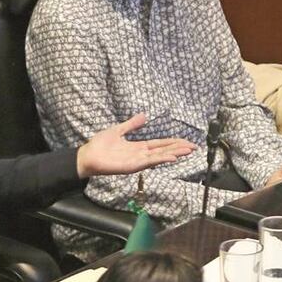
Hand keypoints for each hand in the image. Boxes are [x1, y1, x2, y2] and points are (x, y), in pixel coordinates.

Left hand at [76, 113, 195, 177]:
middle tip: (194, 147)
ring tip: (188, 150)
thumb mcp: (118, 130)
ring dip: (174, 153)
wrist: (87, 155)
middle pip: (164, 151)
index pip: (160, 144)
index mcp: (138, 147)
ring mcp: (137, 161)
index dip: (173, 143)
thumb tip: (144, 115)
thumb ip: (132, 124)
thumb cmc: (99, 145)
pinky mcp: (132, 166)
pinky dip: (161, 159)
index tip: (186, 141)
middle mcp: (140, 155)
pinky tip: (171, 157)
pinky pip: (149, 162)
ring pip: (160, 156)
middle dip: (179, 148)